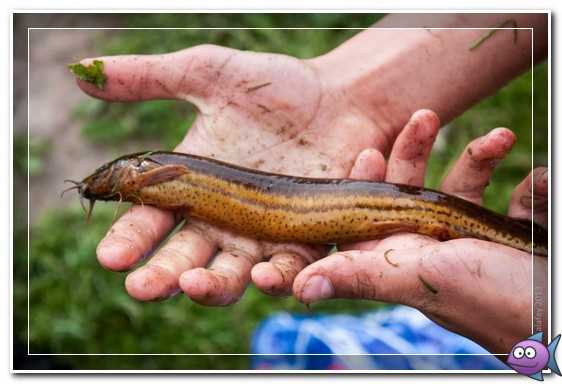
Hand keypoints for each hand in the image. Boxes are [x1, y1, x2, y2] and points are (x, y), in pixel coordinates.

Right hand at [76, 44, 397, 304]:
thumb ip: (149, 77)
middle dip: (163, 276)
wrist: (342, 95)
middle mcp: (223, 220)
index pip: (150, 221)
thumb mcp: (208, 73)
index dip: (129, 240)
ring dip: (214, 287)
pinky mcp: (306, 239)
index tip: (111, 256)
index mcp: (192, 188)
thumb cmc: (276, 87)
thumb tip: (82, 73)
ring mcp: (264, 234)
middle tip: (144, 286)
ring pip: (234, 276)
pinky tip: (264, 277)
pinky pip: (291, 268)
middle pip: (186, 260)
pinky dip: (278, 277)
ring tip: (196, 285)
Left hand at [292, 118, 547, 353]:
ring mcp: (472, 240)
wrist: (559, 320)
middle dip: (414, 152)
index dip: (361, 184)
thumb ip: (361, 276)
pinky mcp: (511, 235)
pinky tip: (539, 183)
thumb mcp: (420, 281)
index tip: (367, 152)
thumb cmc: (491, 303)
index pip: (368, 214)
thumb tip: (298, 288)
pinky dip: (529, 189)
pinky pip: (513, 200)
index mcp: (400, 254)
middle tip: (422, 117)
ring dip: (480, 158)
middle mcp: (431, 246)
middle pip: (411, 191)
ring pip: (462, 187)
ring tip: (501, 137)